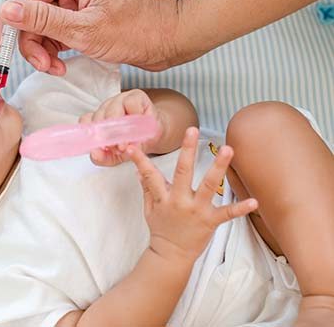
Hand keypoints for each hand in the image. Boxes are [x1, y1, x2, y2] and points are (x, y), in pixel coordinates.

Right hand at [0, 0, 181, 72]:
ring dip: (36, 46)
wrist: (168, 43)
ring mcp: (76, 1)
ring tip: (49, 67)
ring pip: (38, 19)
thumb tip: (6, 9)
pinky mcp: (80, 19)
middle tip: (3, 51)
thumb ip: (43, 19)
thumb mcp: (85, 29)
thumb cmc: (137, 29)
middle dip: (18, 28)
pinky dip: (50, 50)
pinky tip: (59, 66)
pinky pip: (52, 31)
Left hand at [79, 90, 163, 166]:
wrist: (155, 134)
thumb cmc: (133, 142)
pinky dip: (135, 115)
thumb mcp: (117, 155)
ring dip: (120, 128)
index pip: (86, 122)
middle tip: (118, 148)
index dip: (92, 135)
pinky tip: (140, 124)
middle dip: (108, 135)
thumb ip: (104, 157)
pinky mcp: (134, 96)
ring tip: (129, 140)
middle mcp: (105, 108)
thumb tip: (95, 155)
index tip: (99, 148)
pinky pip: (130, 103)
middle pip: (99, 117)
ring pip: (112, 110)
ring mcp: (119, 100)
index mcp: (97, 119)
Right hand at [129, 127, 257, 261]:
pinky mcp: (210, 221)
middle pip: (183, 171)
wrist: (171, 255)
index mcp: (163, 197)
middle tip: (192, 130)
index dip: (140, 160)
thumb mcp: (149, 208)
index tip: (132, 147)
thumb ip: (147, 188)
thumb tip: (140, 170)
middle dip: (187, 149)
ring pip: (209, 185)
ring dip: (218, 166)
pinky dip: (241, 208)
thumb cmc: (161, 229)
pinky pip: (228, 214)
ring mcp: (197, 210)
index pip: (150, 174)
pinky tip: (254, 201)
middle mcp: (180, 201)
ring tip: (228, 149)